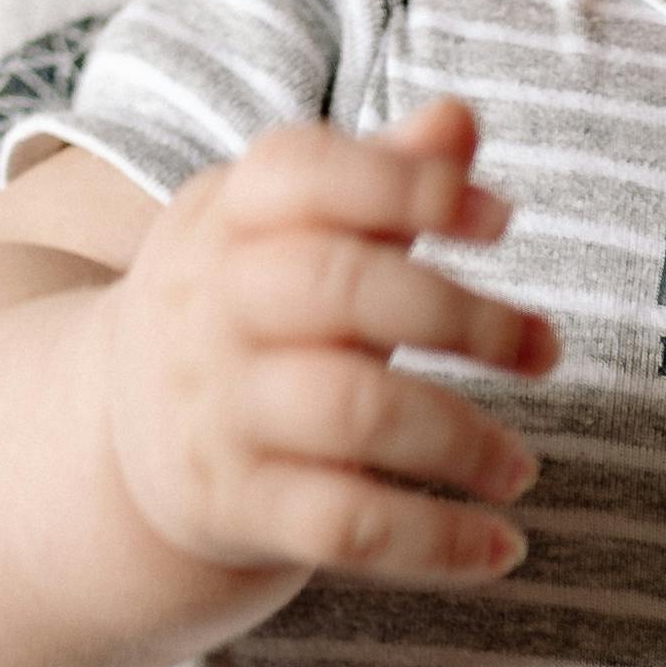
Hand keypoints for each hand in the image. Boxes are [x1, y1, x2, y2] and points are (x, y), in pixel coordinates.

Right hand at [100, 96, 562, 610]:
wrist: (119, 441)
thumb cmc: (256, 306)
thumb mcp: (295, 227)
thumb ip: (384, 173)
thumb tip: (461, 119)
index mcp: (230, 214)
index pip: (304, 171)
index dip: (410, 184)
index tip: (502, 219)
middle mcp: (212, 303)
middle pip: (339, 289)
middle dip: (463, 317)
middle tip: (546, 350)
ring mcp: (218, 409)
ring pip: (350, 412)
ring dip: (461, 439)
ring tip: (522, 466)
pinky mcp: (232, 505)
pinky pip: (343, 525)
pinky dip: (433, 543)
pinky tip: (501, 547)